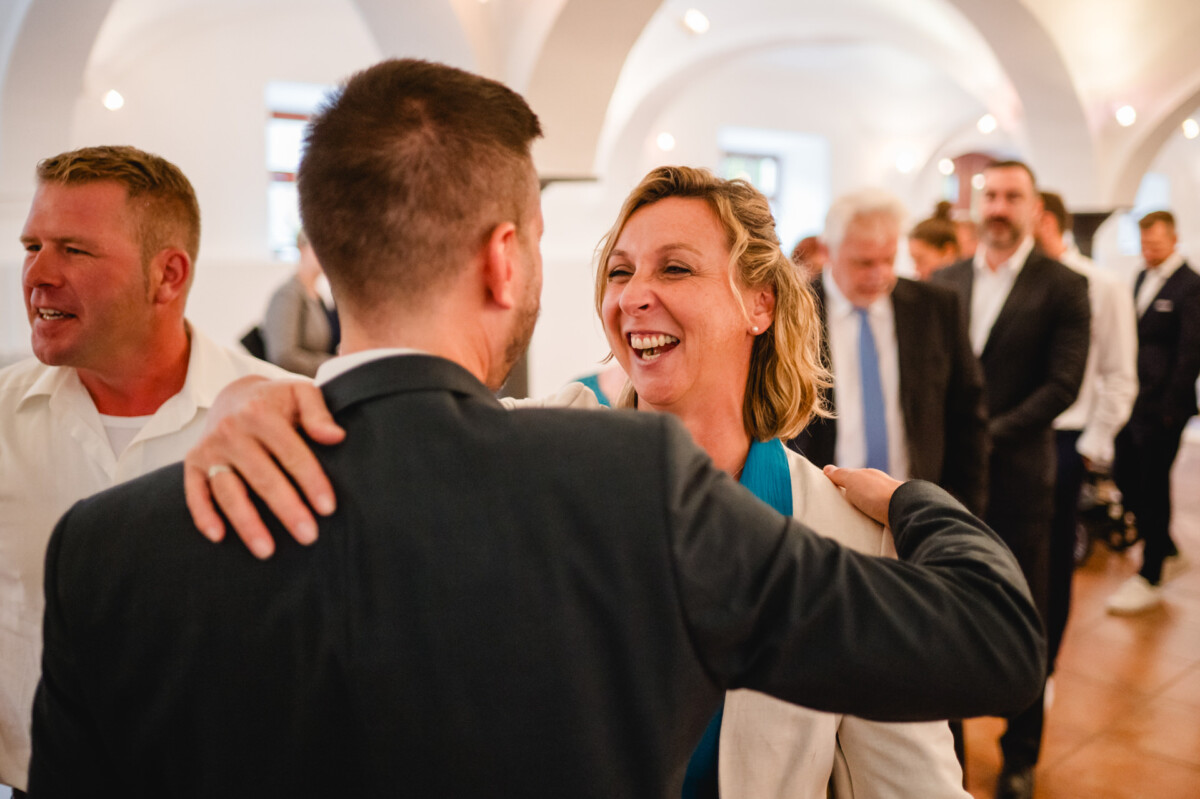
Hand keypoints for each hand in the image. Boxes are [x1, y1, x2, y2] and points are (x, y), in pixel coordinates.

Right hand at [183, 376, 344, 557]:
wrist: (235, 395)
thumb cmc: (277, 402)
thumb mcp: (300, 393)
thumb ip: (318, 412)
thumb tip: (335, 437)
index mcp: (260, 413)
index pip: (290, 453)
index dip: (310, 481)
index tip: (328, 508)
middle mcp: (231, 431)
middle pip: (262, 477)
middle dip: (286, 509)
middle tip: (308, 536)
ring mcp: (209, 449)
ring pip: (228, 491)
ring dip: (247, 523)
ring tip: (267, 551)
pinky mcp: (193, 463)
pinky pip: (195, 493)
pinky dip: (203, 515)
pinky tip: (219, 537)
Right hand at [822, 465, 902, 525]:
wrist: (904, 510)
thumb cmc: (877, 493)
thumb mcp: (853, 479)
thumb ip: (840, 475)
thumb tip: (827, 468)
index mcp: (871, 477)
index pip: (853, 479)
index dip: (842, 485)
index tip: (832, 494)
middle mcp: (881, 488)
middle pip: (863, 494)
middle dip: (853, 501)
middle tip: (839, 510)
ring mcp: (889, 503)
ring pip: (872, 508)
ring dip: (863, 514)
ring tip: (852, 523)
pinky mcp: (893, 518)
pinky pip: (879, 521)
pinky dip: (872, 523)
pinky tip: (867, 530)